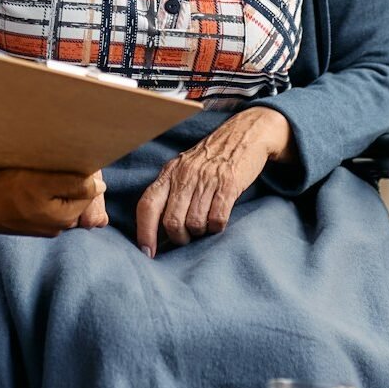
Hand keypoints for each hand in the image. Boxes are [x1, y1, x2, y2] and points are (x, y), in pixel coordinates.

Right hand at [0, 167, 105, 236]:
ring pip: (60, 200)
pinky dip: (43, 194)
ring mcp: (43, 226)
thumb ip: (74, 184)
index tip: (68, 159)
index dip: (82, 172)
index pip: (90, 191)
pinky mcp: (29, 223)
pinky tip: (29, 185)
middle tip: (52, 165)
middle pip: (76, 197)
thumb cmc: (6, 192)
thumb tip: (100, 186)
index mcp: (66, 217)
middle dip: (70, 180)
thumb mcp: (43, 183)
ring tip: (40, 173)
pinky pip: (46, 205)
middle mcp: (58, 227)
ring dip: (56, 186)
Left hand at [135, 107, 293, 257]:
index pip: (147, 205)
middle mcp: (184, 175)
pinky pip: (217, 218)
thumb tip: (158, 229)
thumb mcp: (183, 169)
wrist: (243, 134)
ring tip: (205, 225)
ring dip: (200, 233)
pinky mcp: (228, 184)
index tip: (147, 252)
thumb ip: (170, 192)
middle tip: (187, 237)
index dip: (144, 231)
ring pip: (195, 223)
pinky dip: (217, 227)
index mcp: (168, 173)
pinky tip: (218, 220)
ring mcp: (206, 179)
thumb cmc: (210, 159)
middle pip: (171, 221)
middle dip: (179, 237)